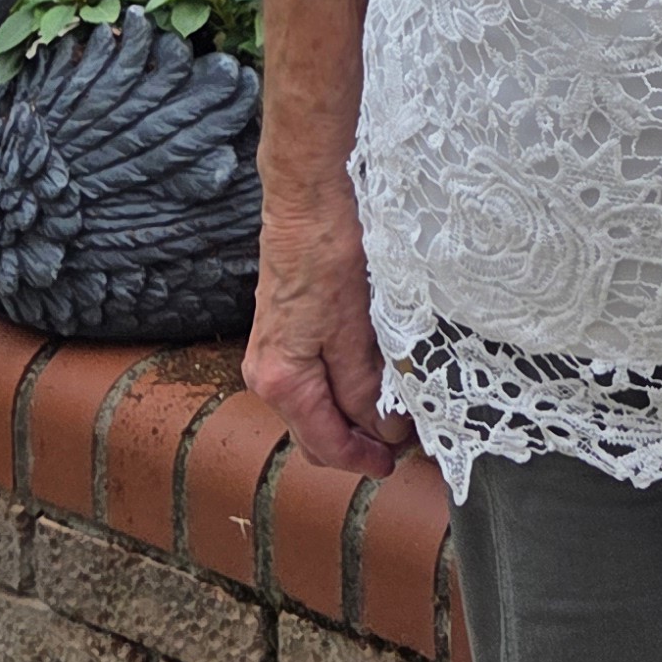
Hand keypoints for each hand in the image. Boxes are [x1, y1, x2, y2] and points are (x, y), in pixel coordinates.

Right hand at [244, 198, 412, 478]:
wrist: (309, 199)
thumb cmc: (330, 256)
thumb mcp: (356, 332)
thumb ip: (363, 388)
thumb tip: (380, 432)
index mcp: (280, 381)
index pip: (325, 443)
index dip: (363, 460)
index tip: (394, 462)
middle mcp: (264, 374)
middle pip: (313, 433)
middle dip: (354, 445)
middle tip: (398, 446)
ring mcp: (268, 354)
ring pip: (310, 408)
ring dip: (346, 418)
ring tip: (388, 414)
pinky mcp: (280, 333)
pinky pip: (307, 382)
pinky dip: (335, 392)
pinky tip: (365, 381)